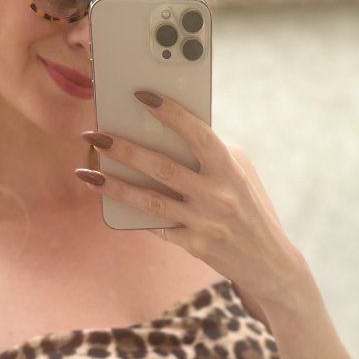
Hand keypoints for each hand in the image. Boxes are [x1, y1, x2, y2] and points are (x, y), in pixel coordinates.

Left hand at [76, 92, 300, 310]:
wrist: (270, 262)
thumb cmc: (249, 208)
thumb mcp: (240, 176)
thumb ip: (209, 155)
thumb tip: (161, 136)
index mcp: (230, 170)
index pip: (198, 135)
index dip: (170, 113)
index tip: (142, 95)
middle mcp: (218, 195)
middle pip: (163, 168)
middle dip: (124, 149)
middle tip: (95, 135)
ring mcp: (206, 223)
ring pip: (151, 201)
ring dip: (115, 185)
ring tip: (87, 172)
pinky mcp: (196, 246)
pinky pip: (157, 226)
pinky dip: (132, 214)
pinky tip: (108, 201)